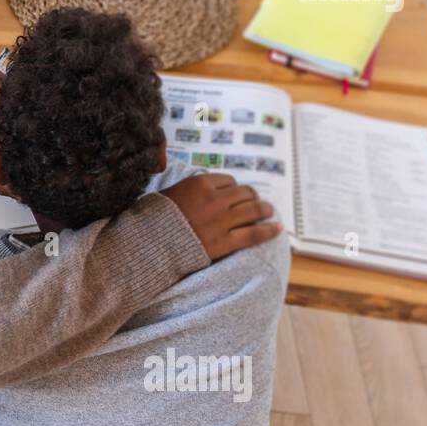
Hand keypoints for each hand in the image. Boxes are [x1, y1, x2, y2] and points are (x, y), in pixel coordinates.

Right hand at [159, 173, 281, 260]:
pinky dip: (269, 230)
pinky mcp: (225, 242)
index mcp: (200, 184)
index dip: (233, 187)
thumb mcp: (170, 193)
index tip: (234, 193)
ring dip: (264, 209)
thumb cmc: (155, 218)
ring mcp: (222, 221)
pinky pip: (254, 233)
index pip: (228, 180)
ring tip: (269, 211)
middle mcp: (215, 199)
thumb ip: (191, 189)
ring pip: (253, 210)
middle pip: (244, 193)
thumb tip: (206, 188)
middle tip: (256, 201)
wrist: (149, 245)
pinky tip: (277, 228)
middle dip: (252, 196)